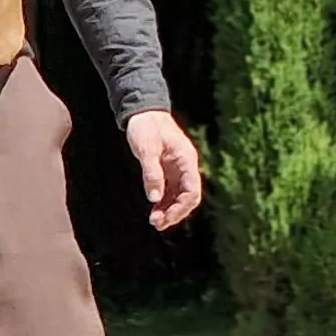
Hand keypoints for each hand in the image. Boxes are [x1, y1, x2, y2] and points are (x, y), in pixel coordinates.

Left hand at [124, 109, 205, 230]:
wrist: (143, 112)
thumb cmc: (146, 127)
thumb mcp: (147, 149)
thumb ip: (151, 173)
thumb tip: (154, 198)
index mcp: (186, 160)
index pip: (192, 191)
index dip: (181, 208)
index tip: (165, 218)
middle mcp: (186, 166)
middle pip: (188, 196)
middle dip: (176, 212)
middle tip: (157, 224)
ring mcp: (178, 169)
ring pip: (179, 195)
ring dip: (169, 209)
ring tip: (154, 221)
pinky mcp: (168, 169)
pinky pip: (170, 190)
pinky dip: (164, 202)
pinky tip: (154, 211)